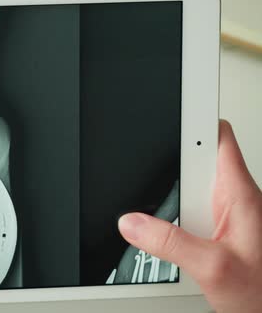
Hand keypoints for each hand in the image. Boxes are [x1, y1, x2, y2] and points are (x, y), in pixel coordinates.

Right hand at [118, 120, 261, 312]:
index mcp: (240, 195)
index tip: (173, 101)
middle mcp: (232, 202)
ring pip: (182, 194)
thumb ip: (170, 243)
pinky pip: (182, 219)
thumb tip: (131, 222)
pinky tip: (163, 244)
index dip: (195, 116)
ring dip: (164, 206)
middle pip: (190, 164)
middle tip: (150, 193)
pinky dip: (166, 225)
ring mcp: (222, 219)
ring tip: (157, 230)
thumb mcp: (213, 268)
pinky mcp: (213, 235)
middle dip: (166, 172)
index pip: (217, 137)